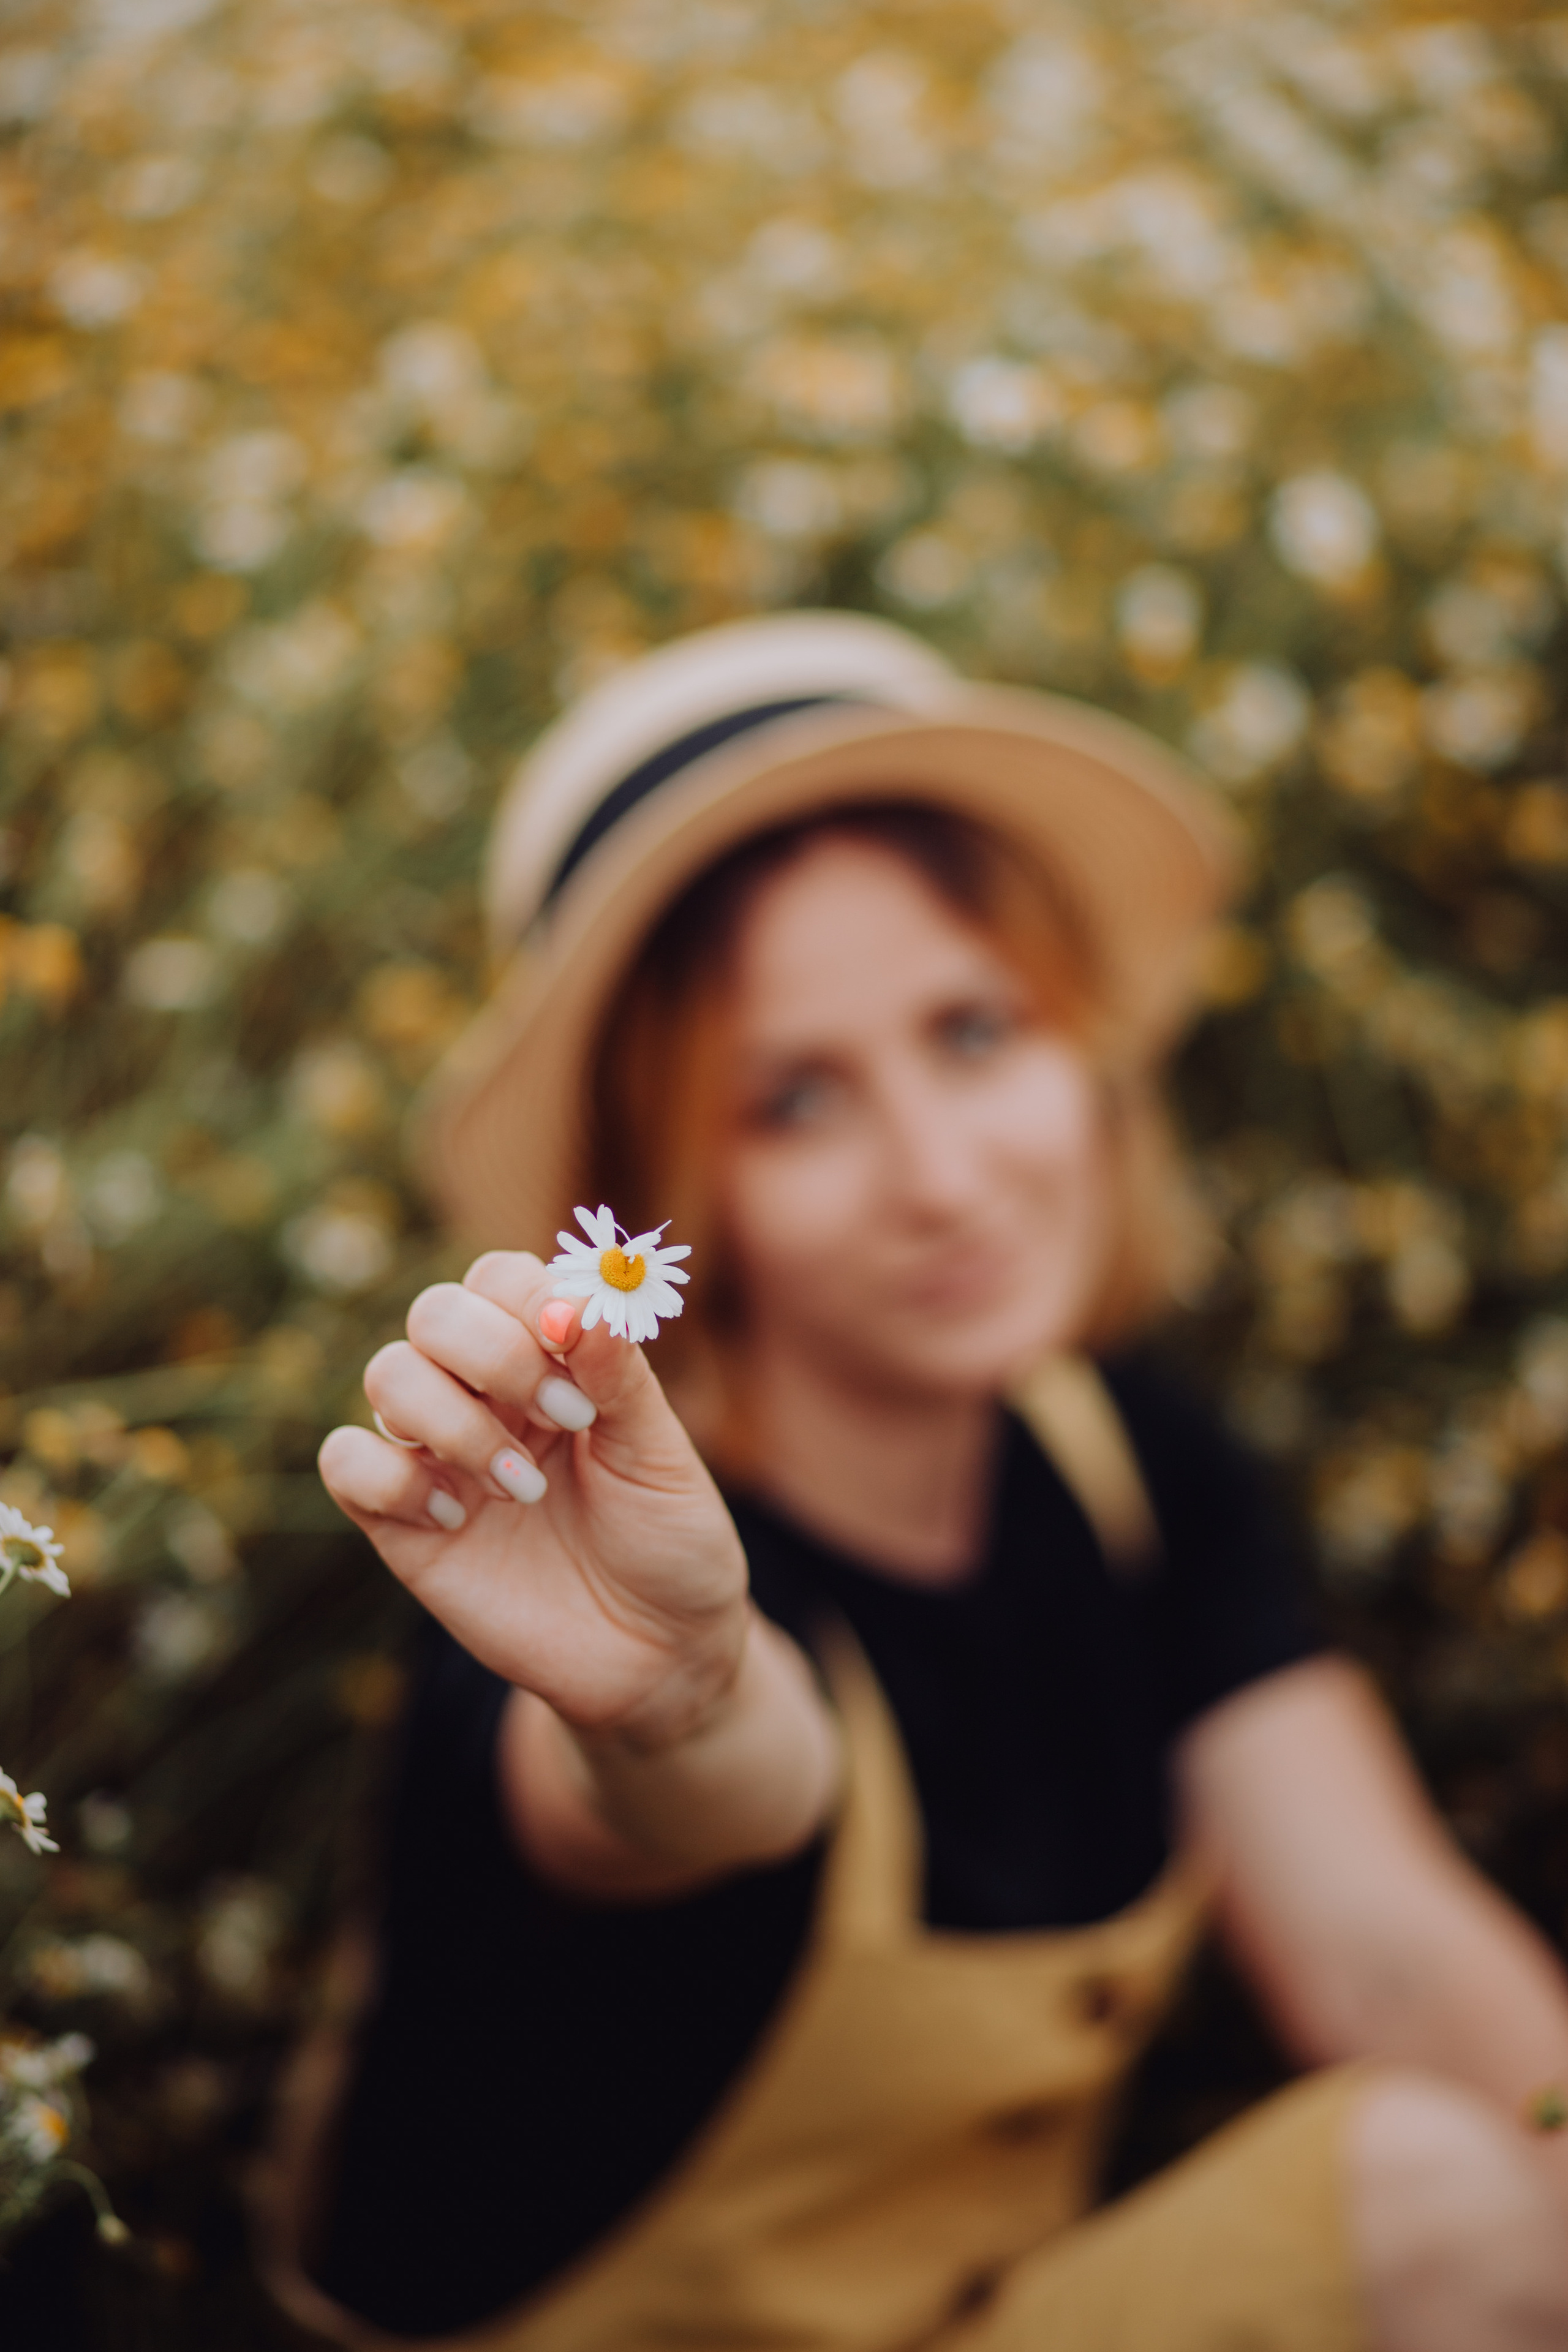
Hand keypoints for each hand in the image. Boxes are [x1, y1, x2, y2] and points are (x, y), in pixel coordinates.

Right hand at [318, 1250, 750, 1747]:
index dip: (530, 1303)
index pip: (501, 1279)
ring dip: (455, 1422)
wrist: (657, 1657)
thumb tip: (578, 1298)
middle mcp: (485, 1395)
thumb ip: (617, 1373)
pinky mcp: (402, 1524)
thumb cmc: (669, 1542)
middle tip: (560, 1422)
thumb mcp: (662, 1455)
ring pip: (387, 1375)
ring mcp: (440, 1456)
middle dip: (492, 1354)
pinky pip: (345, 1461)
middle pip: (436, 1313)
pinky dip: (392, 1476)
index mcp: (552, 1361)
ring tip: (523, 1490)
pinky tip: (457, 1518)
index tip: (584, 1369)